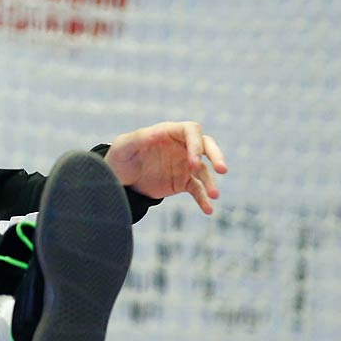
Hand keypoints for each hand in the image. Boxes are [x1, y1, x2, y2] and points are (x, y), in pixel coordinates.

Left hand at [105, 121, 227, 214]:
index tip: (193, 161)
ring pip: (204, 171)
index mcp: (169, 132)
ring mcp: (184, 165)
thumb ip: (140, 138)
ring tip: (215, 195)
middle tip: (221, 170)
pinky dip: (203, 199)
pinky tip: (208, 209)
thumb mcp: (124, 146)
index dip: (196, 143)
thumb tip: (159, 132)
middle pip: (206, 146)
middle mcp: (181, 146)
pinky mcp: (183, 182)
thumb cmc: (120, 156)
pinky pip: (198, 190)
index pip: (191, 131)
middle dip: (216, 156)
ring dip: (211, 182)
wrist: (118, 178)